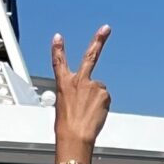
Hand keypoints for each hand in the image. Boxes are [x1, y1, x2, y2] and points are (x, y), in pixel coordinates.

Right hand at [51, 25, 111, 160]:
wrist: (76, 135)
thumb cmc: (67, 126)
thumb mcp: (63, 107)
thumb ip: (74, 95)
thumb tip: (85, 97)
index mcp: (63, 84)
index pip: (58, 62)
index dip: (57, 49)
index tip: (58, 37)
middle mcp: (79, 81)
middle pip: (90, 56)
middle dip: (99, 40)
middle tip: (106, 28)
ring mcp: (93, 86)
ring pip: (99, 90)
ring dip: (96, 100)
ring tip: (88, 113)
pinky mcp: (104, 93)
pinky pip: (105, 99)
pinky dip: (101, 106)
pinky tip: (94, 114)